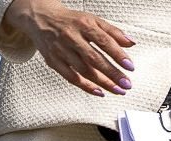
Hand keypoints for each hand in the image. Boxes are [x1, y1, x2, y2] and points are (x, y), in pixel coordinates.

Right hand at [2, 0, 134, 97]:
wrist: (39, 18)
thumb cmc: (70, 21)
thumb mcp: (92, 20)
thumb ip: (113, 32)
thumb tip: (131, 43)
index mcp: (83, 25)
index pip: (103, 41)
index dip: (118, 54)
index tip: (130, 66)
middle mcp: (70, 37)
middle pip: (93, 58)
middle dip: (112, 73)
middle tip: (126, 84)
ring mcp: (60, 50)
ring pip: (83, 70)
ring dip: (103, 83)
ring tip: (118, 90)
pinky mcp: (53, 60)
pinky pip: (71, 77)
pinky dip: (86, 87)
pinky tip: (100, 92)